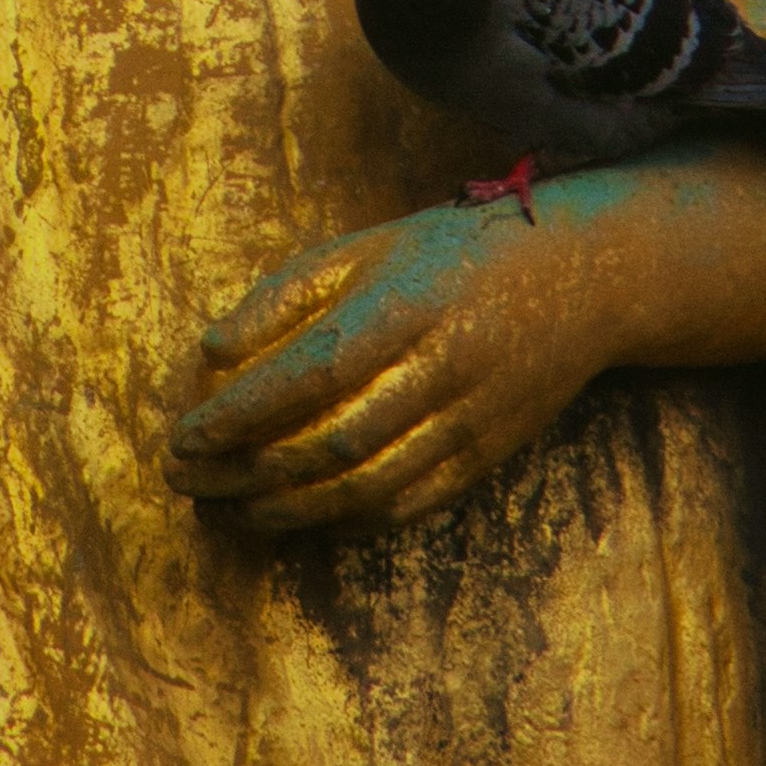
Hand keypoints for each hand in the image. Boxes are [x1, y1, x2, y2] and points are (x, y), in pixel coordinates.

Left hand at [163, 194, 635, 539]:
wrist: (583, 279)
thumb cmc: (452, 254)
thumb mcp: (368, 247)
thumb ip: (286, 295)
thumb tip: (208, 353)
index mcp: (408, 304)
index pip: (311, 371)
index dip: (242, 412)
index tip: (182, 435)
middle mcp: (443, 367)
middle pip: (331, 442)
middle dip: (246, 472)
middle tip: (183, 481)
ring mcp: (470, 420)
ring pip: (365, 487)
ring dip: (284, 509)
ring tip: (225, 508)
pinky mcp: (487, 456)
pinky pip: (407, 505)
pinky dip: (344, 519)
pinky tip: (296, 516)